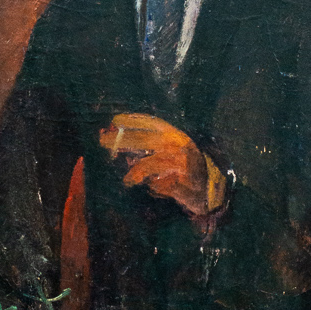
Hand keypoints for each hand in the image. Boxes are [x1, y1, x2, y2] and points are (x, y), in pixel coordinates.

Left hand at [100, 113, 226, 224]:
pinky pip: (160, 184)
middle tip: (103, 142)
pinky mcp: (184, 182)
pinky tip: (153, 188)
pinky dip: (155, 187)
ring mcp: (183, 163)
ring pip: (152, 163)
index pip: (152, 123)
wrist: (207, 189)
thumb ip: (143, 146)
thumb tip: (112, 139)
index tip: (114, 120)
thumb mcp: (166, 151)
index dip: (133, 120)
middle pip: (147, 140)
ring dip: (137, 172)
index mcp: (175, 135)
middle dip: (123, 140)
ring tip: (128, 181)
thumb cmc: (181, 168)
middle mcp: (179, 145)